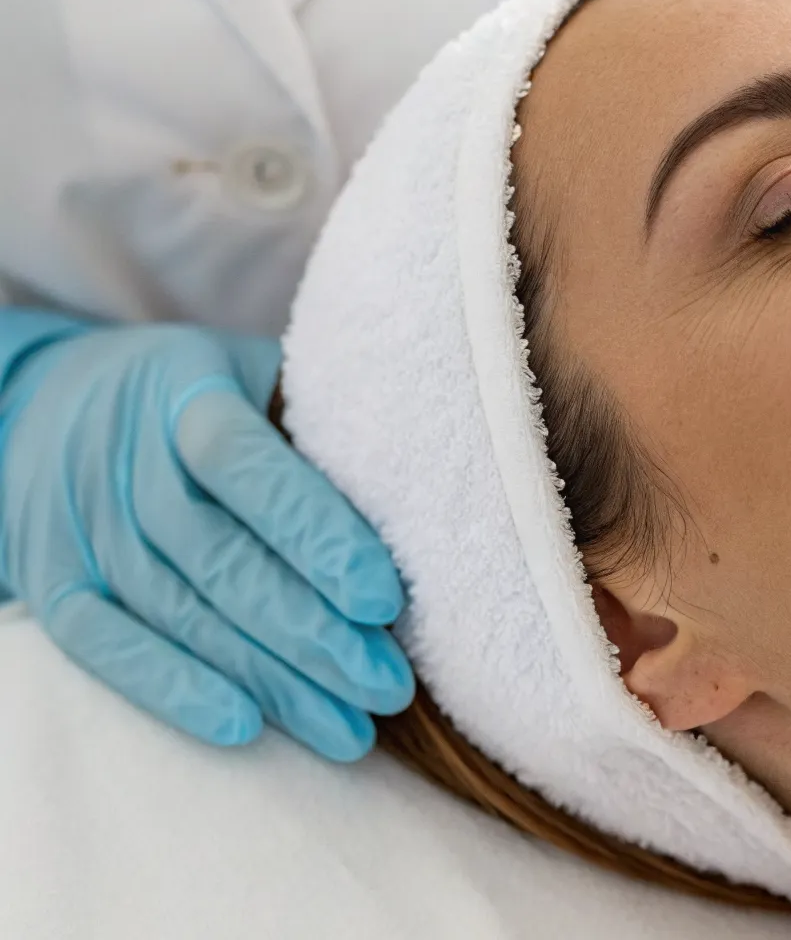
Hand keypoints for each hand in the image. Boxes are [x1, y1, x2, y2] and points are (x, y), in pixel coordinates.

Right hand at [0, 321, 412, 759]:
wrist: (51, 401)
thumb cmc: (202, 397)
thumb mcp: (255, 376)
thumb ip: (319, 429)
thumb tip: (427, 506)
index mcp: (185, 391)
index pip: (248, 466)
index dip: (316, 535)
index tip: (385, 602)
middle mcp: (122, 455)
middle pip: (221, 559)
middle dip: (313, 634)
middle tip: (389, 688)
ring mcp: (78, 520)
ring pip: (178, 612)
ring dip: (268, 679)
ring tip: (348, 728)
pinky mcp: (49, 577)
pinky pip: (105, 642)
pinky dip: (173, 688)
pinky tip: (245, 727)